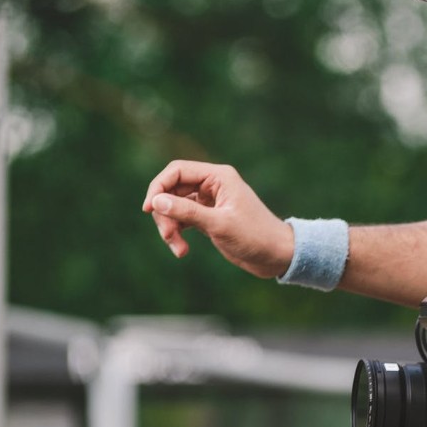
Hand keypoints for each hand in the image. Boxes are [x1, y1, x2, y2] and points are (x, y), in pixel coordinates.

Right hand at [142, 160, 295, 278]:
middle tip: (168, 236)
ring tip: (179, 250)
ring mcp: (210, 201)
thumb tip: (156, 200)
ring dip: (170, 227)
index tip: (149, 208)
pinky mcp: (208, 217)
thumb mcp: (219, 224)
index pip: (177, 171)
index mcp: (219, 177)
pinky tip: (182, 250)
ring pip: (174, 207)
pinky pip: (182, 219)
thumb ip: (187, 211)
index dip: (158, 187)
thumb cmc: (255, 236)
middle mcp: (213, 185)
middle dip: (165, 214)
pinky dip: (177, 233)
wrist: (278, 255)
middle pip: (171, 190)